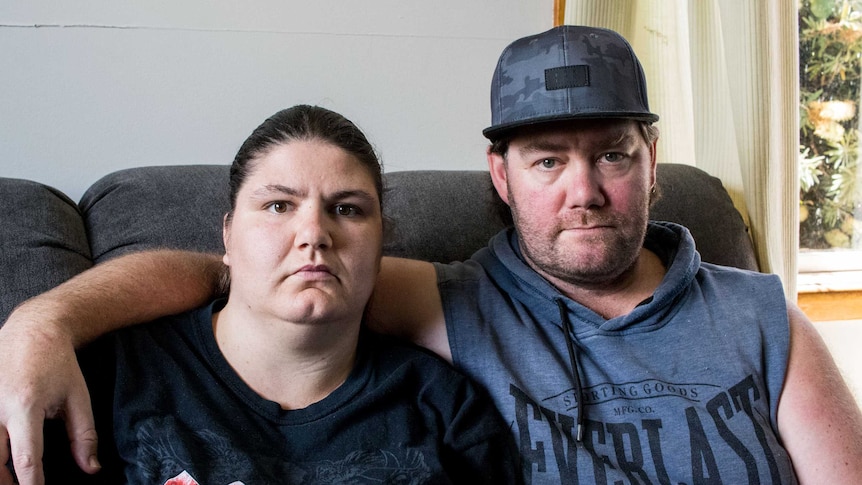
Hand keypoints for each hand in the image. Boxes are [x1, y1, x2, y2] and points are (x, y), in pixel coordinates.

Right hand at [0, 310, 99, 484]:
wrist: (33, 330)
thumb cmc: (58, 365)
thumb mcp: (78, 398)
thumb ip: (84, 436)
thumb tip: (91, 469)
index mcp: (26, 405)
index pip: (26, 458)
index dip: (31, 483)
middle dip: (6, 482)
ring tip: (10, 477)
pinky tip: (1, 456)